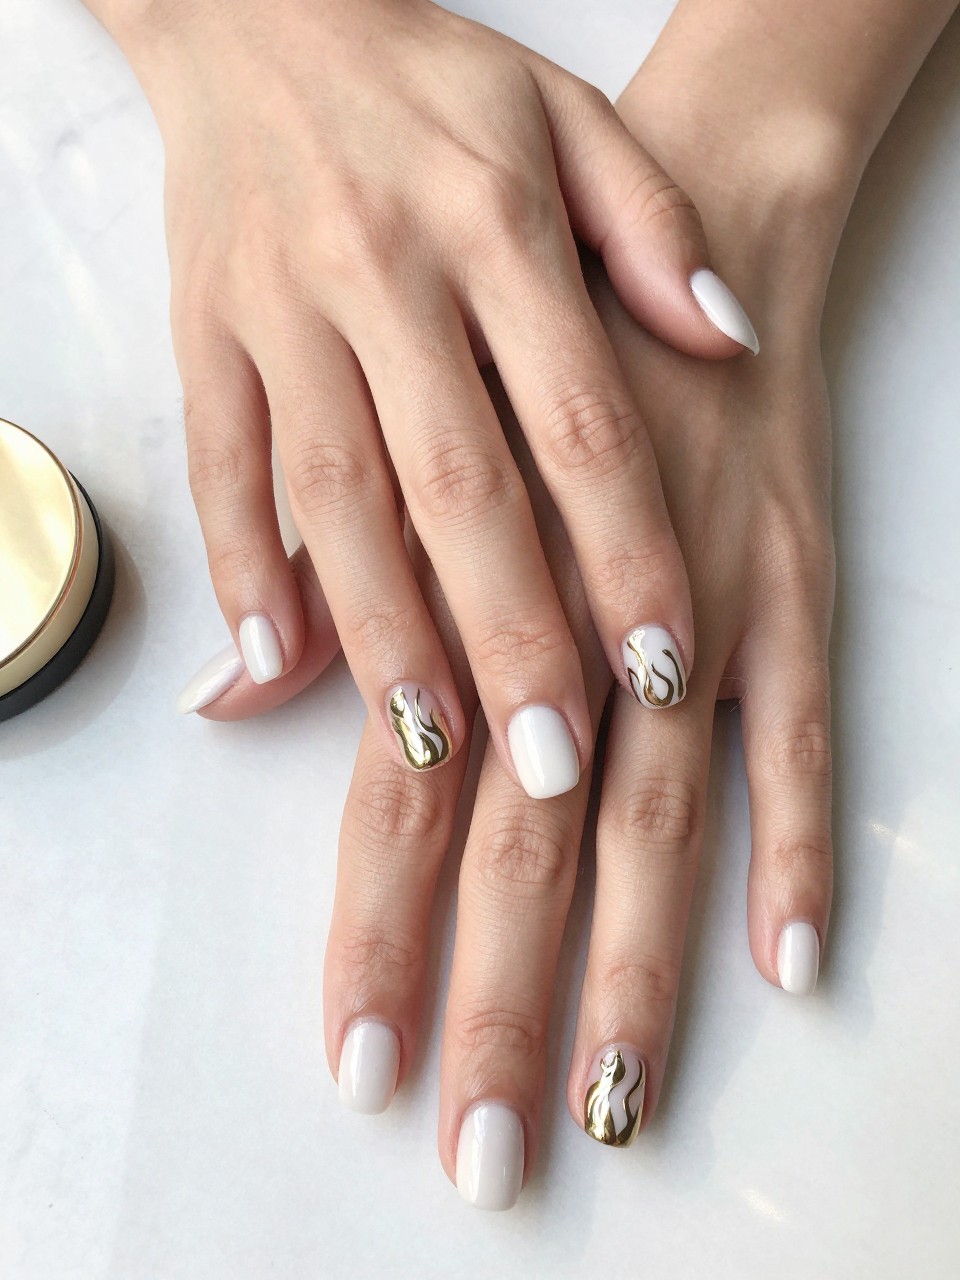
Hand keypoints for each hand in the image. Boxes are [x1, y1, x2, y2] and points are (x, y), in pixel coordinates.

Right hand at [107, 0, 759, 796]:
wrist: (261, 15)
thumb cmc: (431, 85)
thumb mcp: (569, 117)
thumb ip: (655, 230)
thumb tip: (729, 342)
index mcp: (495, 225)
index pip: (579, 419)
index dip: (625, 550)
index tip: (663, 667)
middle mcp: (386, 277)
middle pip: (457, 486)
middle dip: (509, 634)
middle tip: (554, 766)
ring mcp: (282, 312)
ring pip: (335, 497)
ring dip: (380, 631)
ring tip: (430, 746)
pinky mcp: (204, 337)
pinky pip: (221, 465)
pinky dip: (242, 566)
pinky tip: (268, 668)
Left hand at [199, 135, 837, 1206]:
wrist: (682, 232)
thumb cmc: (526, 361)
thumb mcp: (404, 447)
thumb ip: (332, 602)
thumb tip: (233, 711)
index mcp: (471, 591)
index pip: (403, 800)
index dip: (379, 941)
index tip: (359, 1068)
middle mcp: (577, 621)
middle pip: (525, 847)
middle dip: (499, 1006)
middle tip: (480, 1154)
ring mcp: (701, 613)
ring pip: (660, 821)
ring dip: (641, 974)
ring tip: (619, 1106)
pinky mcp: (799, 592)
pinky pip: (808, 738)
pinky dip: (802, 847)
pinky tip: (792, 957)